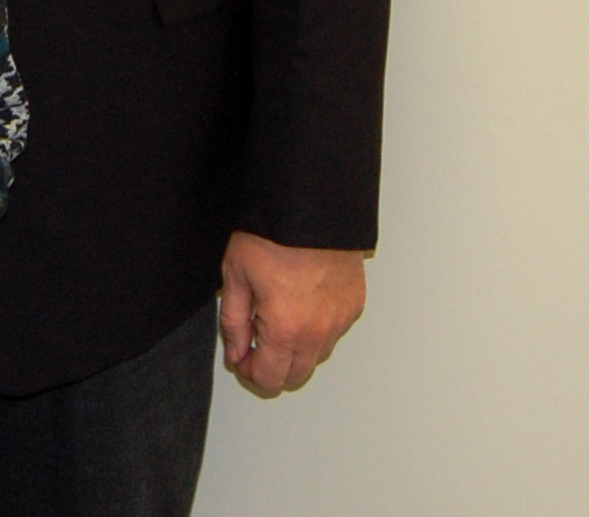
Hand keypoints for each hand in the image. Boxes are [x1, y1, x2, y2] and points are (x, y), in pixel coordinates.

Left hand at [219, 232, 365, 396]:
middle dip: (273, 366)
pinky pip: (334, 332)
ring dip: (296, 349)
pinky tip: (300, 304)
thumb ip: (233, 323)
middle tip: (256, 342)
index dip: (251, 373)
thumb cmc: (271, 236)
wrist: (309, 208)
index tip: (242, 357)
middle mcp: (318, 332)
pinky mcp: (354, 305)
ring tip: (277, 316)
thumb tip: (237, 354)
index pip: (270, 379)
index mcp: (285, 329)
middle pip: (296, 375)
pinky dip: (317, 328)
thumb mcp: (235, 275)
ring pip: (316, 356)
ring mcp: (340, 320)